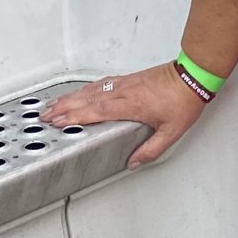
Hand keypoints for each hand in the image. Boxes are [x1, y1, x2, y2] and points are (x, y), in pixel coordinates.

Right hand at [42, 63, 205, 168]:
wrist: (192, 75)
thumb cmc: (183, 99)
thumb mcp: (171, 132)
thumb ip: (150, 150)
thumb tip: (134, 162)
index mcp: (129, 105)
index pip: (95, 112)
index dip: (74, 117)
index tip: (57, 121)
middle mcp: (123, 92)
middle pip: (86, 99)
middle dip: (63, 107)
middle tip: (45, 114)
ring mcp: (125, 83)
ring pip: (91, 90)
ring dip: (71, 97)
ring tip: (55, 104)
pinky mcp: (129, 79)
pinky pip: (101, 83)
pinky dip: (86, 88)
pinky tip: (81, 92)